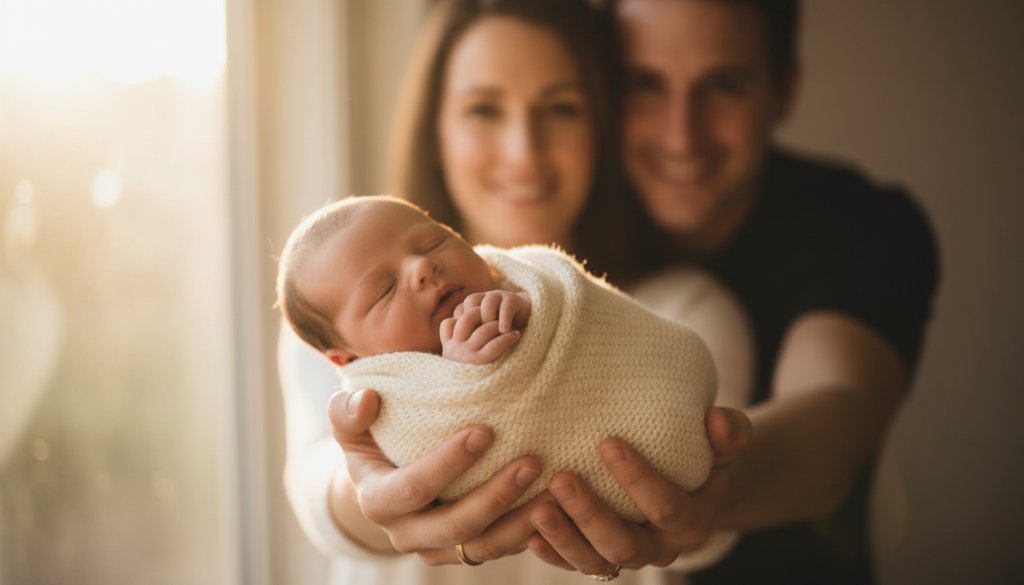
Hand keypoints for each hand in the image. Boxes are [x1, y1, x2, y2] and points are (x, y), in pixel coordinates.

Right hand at [327, 388, 542, 560]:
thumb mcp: (350, 425)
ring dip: (523, 520)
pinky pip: (501, 549)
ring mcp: (439, 548)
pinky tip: (557, 507)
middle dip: (497, 495)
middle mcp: (407, 534)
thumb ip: (348, 410)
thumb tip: (366, 399)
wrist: (384, 478)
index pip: (414, 488)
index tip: (484, 431)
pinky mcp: (467, 552)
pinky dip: (530, 532)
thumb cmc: (371, 439)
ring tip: (556, 489)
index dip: (448, 463)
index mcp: (378, 501)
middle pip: (457, 524)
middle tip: (532, 461)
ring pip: (485, 546)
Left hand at [440, 290, 530, 363]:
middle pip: (471, 300)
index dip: (460, 324)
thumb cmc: (498, 335)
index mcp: (472, 306)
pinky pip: (506, 306)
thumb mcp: (481, 337)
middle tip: (474, 337)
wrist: (525, 323)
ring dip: (488, 317)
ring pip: (488, 301)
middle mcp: (484, 298)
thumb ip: (468, 338)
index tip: (463, 341)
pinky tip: (505, 331)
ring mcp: (498, 296)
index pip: (460, 310)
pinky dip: (504, 318)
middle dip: (473, 318)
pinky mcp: (513, 300)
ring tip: (492, 333)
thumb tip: (451, 349)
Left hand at [525, 407, 751, 573]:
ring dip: (564, 537)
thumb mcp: (723, 444)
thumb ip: (729, 432)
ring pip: (595, 561)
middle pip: (624, 544)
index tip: (607, 442)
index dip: (638, 479)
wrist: (692, 488)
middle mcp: (659, 547)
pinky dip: (551, 553)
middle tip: (561, 478)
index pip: (666, 506)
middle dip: (590, 515)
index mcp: (691, 521)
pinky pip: (574, 564)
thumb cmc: (705, 457)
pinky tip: (528, 534)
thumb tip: (717, 420)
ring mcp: (627, 556)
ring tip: (536, 508)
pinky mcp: (599, 557)